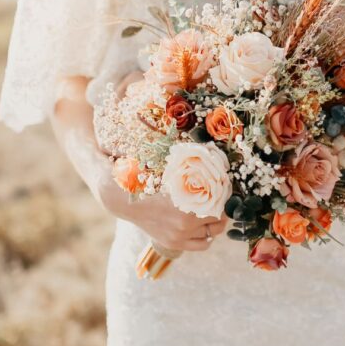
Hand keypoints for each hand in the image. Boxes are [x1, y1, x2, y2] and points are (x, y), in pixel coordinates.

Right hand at [49, 73, 226, 251]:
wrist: (113, 194)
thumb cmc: (137, 165)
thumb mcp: (157, 144)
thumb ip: (179, 128)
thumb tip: (193, 99)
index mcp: (185, 200)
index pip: (225, 197)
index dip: (230, 186)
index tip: (229, 176)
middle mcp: (184, 223)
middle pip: (224, 214)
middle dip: (224, 201)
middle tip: (222, 186)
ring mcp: (179, 238)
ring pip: (215, 231)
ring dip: (215, 218)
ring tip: (209, 199)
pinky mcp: (175, 246)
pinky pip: (204, 244)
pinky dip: (204, 234)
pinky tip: (199, 217)